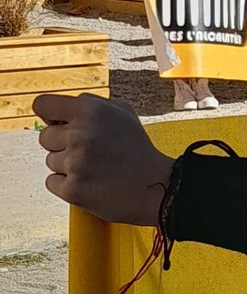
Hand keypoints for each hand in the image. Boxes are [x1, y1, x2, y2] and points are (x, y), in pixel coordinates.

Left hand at [33, 93, 172, 226]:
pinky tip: (89, 181)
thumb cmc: (139, 149)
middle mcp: (80, 134)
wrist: (156, 185)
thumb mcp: (122, 112)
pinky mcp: (72, 189)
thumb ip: (90, 103)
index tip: (56, 123)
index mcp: (90, 110)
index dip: (49, 115)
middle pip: (45, 137)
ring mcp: (75, 163)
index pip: (43, 104)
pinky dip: (67, 184)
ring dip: (67, 165)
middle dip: (62, 144)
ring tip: (94, 167)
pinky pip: (52, 182)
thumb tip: (60, 109)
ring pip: (50, 161)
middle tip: (87, 151)